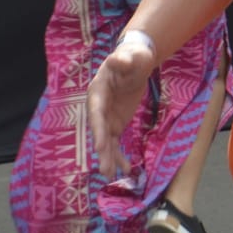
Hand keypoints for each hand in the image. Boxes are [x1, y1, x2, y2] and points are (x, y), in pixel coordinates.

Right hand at [87, 34, 156, 181]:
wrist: (135, 62)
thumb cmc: (132, 57)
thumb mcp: (130, 56)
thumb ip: (125, 59)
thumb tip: (120, 60)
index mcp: (98, 91)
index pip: (96, 112)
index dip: (97, 129)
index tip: (99, 146)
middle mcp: (99, 107)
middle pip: (99, 131)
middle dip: (102, 151)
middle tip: (105, 169)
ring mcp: (107, 117)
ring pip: (106, 140)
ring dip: (109, 158)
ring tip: (111, 176)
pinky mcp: (115, 123)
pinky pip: (115, 142)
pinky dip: (119, 156)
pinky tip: (125, 170)